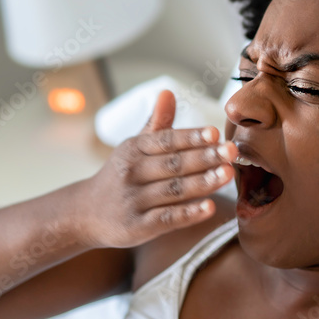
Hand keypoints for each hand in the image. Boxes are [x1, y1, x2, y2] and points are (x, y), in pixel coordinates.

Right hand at [73, 89, 235, 248]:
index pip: (166, 141)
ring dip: (203, 182)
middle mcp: (132, 173)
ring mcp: (134, 201)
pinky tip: (210, 208)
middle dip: (205, 157)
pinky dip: (188, 214)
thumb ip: (156, 124)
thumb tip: (168, 92)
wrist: (86, 213)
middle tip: (232, 150)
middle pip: (174, 164)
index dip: (190, 137)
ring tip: (227, 174)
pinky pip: (167, 219)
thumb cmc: (120, 175)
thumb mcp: (133, 147)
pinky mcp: (137, 227)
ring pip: (174, 190)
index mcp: (134, 150)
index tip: (215, 133)